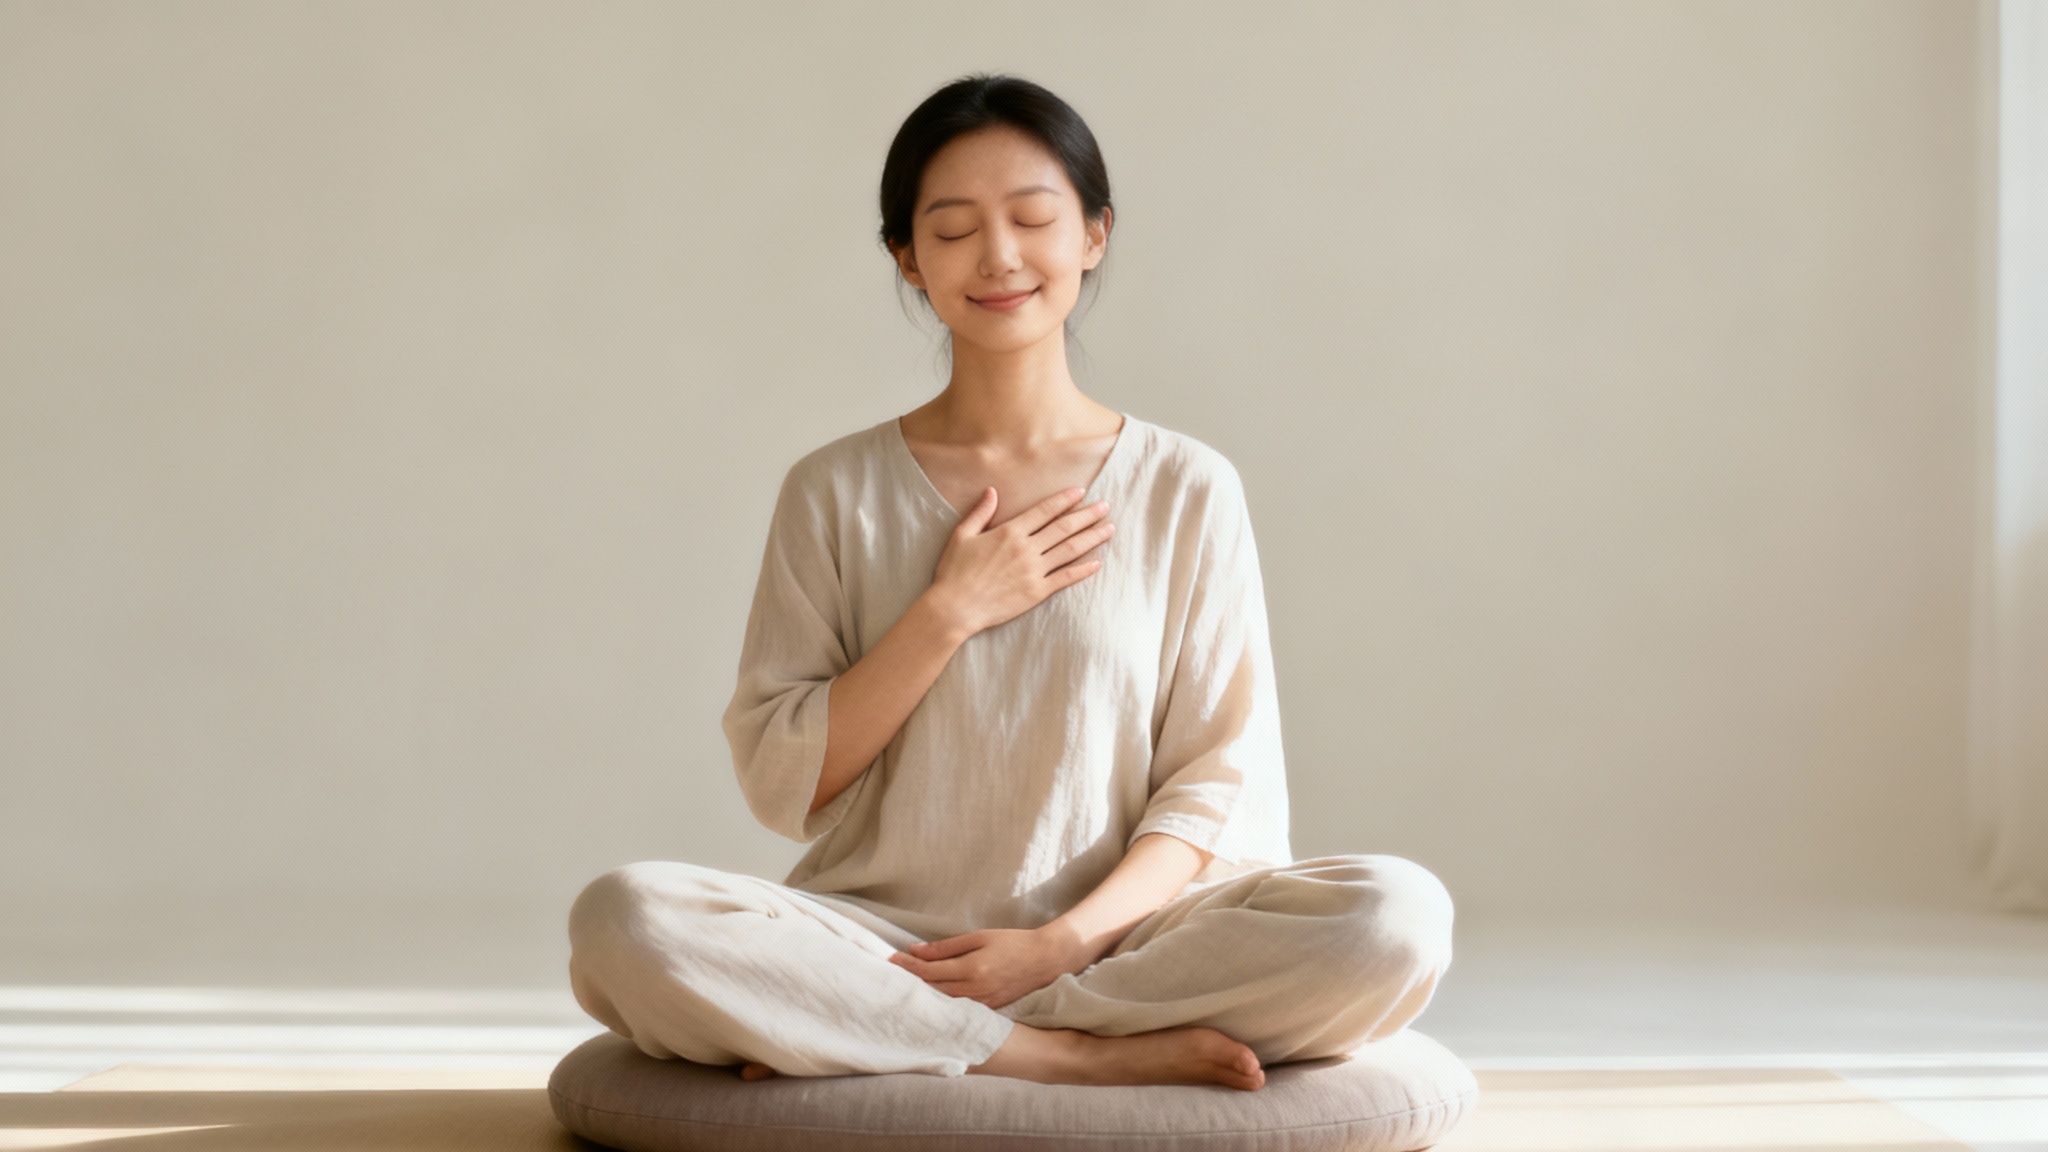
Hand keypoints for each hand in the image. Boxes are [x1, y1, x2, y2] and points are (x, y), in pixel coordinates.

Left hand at [887, 926, 1095, 1009]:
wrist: (1045, 960)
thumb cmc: (1013, 943)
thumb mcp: (979, 937)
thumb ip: (947, 947)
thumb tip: (916, 951)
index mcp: (971, 968)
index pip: (928, 972)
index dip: (906, 968)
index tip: (889, 961)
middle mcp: (974, 990)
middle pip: (931, 991)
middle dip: (909, 984)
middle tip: (887, 978)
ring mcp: (982, 1004)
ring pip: (943, 1004)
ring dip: (922, 998)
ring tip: (902, 992)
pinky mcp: (989, 1010)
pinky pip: (958, 1010)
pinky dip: (941, 1006)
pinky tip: (929, 1002)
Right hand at [924, 487, 1114, 636]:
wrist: (955, 607)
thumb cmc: (954, 571)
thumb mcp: (962, 535)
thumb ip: (980, 512)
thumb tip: (992, 491)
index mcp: (1009, 532)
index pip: (1044, 511)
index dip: (1064, 500)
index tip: (1081, 492)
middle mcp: (1026, 549)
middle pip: (1064, 527)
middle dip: (1087, 515)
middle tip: (1106, 506)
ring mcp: (1034, 571)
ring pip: (1070, 550)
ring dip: (1092, 538)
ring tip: (1109, 529)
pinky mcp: (1037, 592)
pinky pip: (1065, 578)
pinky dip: (1083, 570)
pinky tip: (1097, 563)